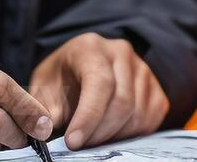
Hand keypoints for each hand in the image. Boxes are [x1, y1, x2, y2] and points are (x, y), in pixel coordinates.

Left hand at [28, 32, 169, 147]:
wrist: (77, 71)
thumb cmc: (60, 81)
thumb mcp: (42, 90)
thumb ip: (41, 110)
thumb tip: (41, 131)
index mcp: (91, 47)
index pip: (99, 83)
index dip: (88, 117)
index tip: (73, 142)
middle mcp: (121, 53)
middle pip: (122, 102)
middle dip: (100, 133)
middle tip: (81, 147)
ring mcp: (142, 69)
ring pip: (138, 114)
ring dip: (115, 136)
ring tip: (93, 139)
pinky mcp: (155, 88)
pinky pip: (150, 119)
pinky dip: (132, 135)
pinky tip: (111, 134)